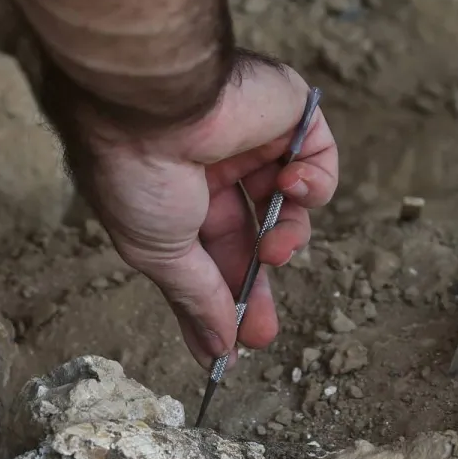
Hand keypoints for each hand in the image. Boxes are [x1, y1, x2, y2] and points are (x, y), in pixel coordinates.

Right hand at [71, 59, 337, 367]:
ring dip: (287, 235)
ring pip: (288, 204)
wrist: (156, 105)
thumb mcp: (163, 253)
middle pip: (250, 235)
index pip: (205, 254)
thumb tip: (218, 353)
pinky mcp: (288, 111)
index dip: (220, 300)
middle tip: (264, 332)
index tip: (230, 350)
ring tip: (273, 249)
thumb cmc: (139, 177)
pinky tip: (291, 182)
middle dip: (258, 281)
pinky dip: (314, 181)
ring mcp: (250, 138)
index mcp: (170, 193)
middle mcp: (209, 165)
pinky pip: (318, 157)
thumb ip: (198, 299)